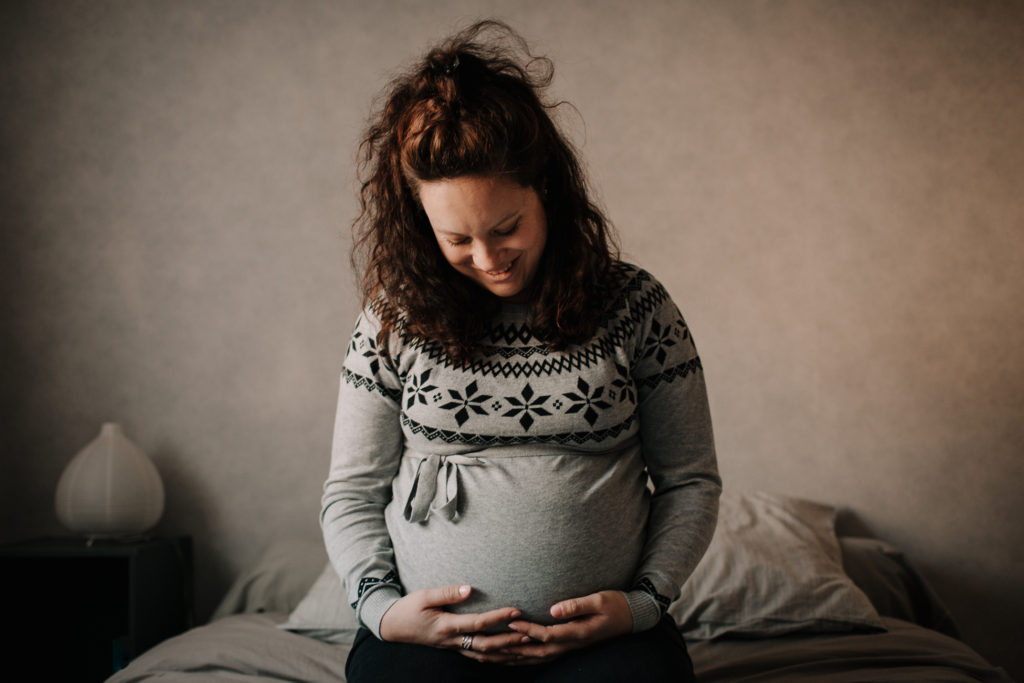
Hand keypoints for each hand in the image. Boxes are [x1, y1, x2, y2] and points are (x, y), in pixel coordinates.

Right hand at [378, 585, 528, 663]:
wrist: (393, 626)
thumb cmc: (409, 608)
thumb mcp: (424, 595)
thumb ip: (447, 592)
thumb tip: (469, 589)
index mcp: (445, 626)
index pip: (477, 623)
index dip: (498, 618)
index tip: (516, 610)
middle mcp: (452, 641)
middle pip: (486, 645)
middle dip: (509, 640)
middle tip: (530, 633)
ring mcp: (453, 647)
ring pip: (484, 655)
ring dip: (506, 652)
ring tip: (526, 645)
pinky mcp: (455, 648)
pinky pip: (479, 656)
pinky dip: (496, 657)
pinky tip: (510, 654)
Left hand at [503, 590, 632, 663]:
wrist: (631, 617)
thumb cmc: (615, 604)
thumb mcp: (598, 599)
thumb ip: (576, 605)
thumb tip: (553, 609)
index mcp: (579, 632)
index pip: (547, 634)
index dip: (527, 629)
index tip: (510, 621)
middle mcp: (573, 644)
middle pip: (540, 651)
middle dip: (517, 647)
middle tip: (496, 642)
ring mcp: (572, 647)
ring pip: (542, 657)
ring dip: (521, 656)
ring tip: (501, 652)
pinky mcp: (571, 645)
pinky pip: (547, 655)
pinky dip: (530, 657)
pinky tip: (518, 655)